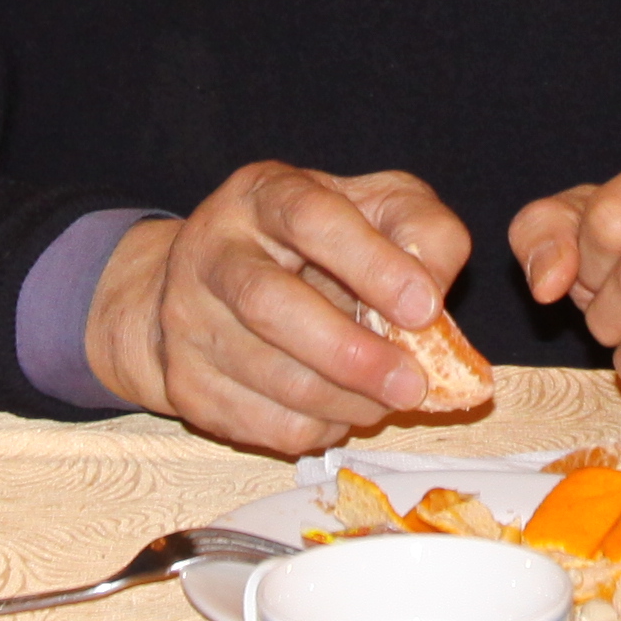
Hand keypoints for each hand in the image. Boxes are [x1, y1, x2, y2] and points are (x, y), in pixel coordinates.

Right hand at [86, 164, 472, 453]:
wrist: (216, 284)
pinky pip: (263, 423)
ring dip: (346, 400)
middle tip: (413, 384)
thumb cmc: (319, 242)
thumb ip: (422, 233)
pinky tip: (344, 409)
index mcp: (263, 194)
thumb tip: (433, 294)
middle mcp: (211, 251)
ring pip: (270, 376)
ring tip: (393, 398)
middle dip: (350, 354)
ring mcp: (188, 321)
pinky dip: (319, 426)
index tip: (424, 307)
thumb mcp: (379, 208)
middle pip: (269, 305)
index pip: (312, 218)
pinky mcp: (187, 383)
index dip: (371, 264)